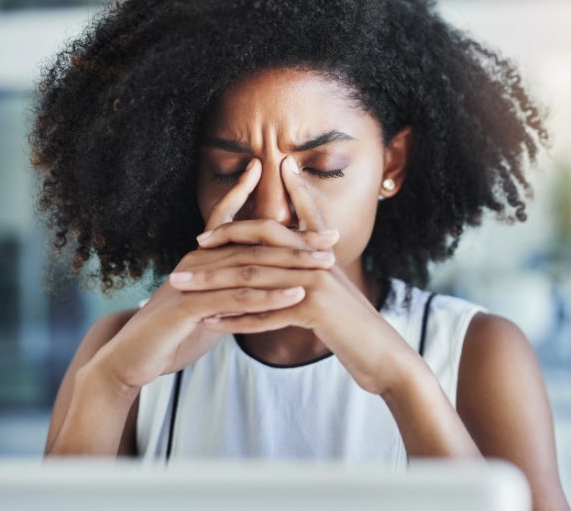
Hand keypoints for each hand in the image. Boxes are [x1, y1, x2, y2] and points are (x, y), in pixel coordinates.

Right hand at [90, 158, 338, 388]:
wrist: (132, 357)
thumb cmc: (173, 331)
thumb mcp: (211, 306)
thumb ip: (234, 293)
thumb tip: (262, 291)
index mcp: (208, 257)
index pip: (248, 231)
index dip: (286, 227)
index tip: (322, 227)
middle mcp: (201, 260)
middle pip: (257, 244)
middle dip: (297, 240)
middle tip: (333, 239)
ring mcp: (195, 279)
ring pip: (251, 266)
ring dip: (290, 264)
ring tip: (324, 264)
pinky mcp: (190, 304)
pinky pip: (236, 297)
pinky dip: (268, 296)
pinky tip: (296, 295)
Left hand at [170, 155, 421, 394]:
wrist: (387, 358)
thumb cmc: (357, 331)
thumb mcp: (337, 296)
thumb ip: (314, 278)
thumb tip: (290, 273)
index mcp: (322, 254)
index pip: (290, 221)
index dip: (257, 213)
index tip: (224, 213)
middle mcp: (319, 260)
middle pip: (262, 242)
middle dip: (224, 242)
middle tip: (192, 246)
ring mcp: (318, 282)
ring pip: (256, 276)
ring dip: (215, 282)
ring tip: (184, 286)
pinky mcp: (316, 309)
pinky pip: (266, 313)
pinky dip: (235, 319)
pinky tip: (210, 324)